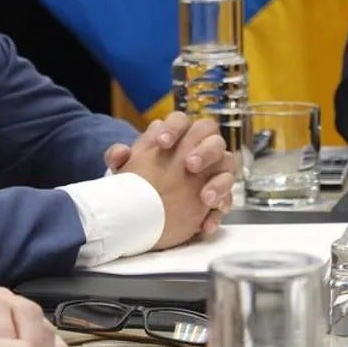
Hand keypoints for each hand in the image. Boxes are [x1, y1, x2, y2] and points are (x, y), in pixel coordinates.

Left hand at [116, 114, 234, 248]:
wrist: (145, 205)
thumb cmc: (141, 177)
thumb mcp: (127, 169)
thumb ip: (119, 158)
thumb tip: (120, 153)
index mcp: (178, 135)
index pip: (182, 121)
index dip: (174, 128)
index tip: (161, 142)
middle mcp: (201, 149)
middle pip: (214, 139)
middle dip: (205, 150)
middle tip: (190, 164)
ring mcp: (213, 172)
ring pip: (227, 168)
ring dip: (218, 183)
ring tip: (204, 198)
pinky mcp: (217, 197)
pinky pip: (226, 202)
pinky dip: (216, 214)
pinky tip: (205, 226)